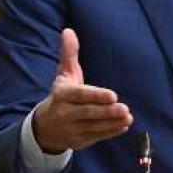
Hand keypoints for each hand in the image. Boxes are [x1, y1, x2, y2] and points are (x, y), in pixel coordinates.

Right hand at [32, 28, 133, 153]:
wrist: (44, 127)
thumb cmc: (61, 95)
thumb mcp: (64, 75)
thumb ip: (69, 54)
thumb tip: (68, 31)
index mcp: (62, 95)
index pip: (80, 95)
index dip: (96, 96)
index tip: (112, 95)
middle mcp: (64, 113)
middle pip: (88, 113)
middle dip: (106, 112)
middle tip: (124, 108)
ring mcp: (71, 129)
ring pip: (94, 127)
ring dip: (112, 123)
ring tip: (127, 117)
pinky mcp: (79, 141)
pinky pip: (96, 136)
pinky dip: (110, 132)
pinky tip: (123, 126)